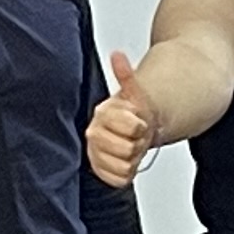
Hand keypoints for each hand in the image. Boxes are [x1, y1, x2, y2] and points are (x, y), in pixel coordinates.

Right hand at [84, 52, 161, 186]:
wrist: (132, 131)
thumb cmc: (132, 114)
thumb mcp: (133, 93)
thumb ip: (126, 76)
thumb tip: (117, 55)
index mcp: (101, 114)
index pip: (130, 128)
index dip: (140, 127)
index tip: (138, 122)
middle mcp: (94, 134)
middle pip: (127, 149)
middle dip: (138, 143)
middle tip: (135, 137)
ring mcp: (95, 153)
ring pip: (124, 165)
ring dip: (133, 159)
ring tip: (130, 148)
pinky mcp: (100, 170)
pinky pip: (119, 179)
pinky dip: (127, 173)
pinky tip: (126, 161)